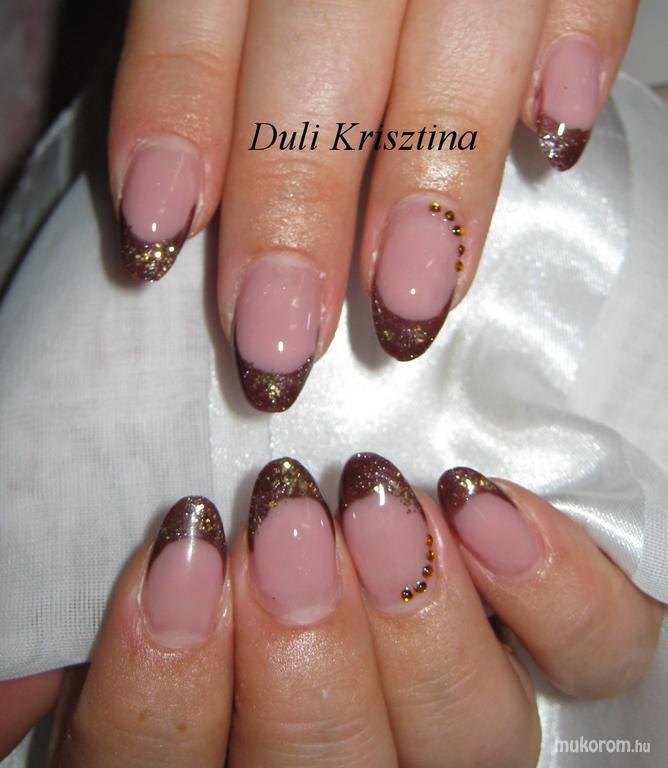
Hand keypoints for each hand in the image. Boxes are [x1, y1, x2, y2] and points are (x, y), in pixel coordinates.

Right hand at [2, 453, 661, 765]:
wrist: (357, 529)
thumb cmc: (230, 563)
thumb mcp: (145, 608)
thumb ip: (92, 639)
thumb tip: (25, 670)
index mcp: (222, 760)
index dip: (165, 686)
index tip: (182, 550)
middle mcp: (346, 767)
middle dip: (303, 649)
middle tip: (287, 517)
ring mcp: (463, 725)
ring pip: (473, 741)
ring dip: (420, 615)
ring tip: (382, 500)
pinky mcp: (558, 653)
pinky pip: (599, 654)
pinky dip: (552, 588)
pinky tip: (480, 505)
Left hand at [110, 1, 637, 410]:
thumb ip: (212, 51)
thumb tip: (189, 203)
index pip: (196, 22)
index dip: (175, 126)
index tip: (157, 238)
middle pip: (317, 66)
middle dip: (297, 207)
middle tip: (283, 342)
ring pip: (458, 35)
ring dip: (436, 177)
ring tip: (416, 304)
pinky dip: (581, 46)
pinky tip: (556, 133)